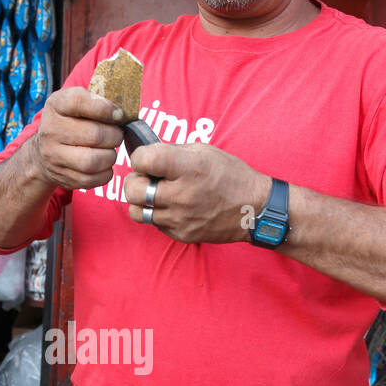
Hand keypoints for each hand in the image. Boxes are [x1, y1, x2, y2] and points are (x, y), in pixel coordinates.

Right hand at [32, 87, 124, 191]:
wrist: (43, 152)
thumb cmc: (70, 123)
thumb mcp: (76, 104)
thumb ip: (97, 101)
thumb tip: (121, 113)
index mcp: (55, 106)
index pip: (79, 101)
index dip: (104, 108)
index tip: (118, 114)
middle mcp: (50, 130)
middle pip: (94, 135)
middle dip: (114, 136)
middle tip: (116, 135)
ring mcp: (53, 156)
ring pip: (93, 161)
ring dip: (110, 156)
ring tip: (110, 150)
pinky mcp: (62, 177)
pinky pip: (92, 179)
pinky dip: (105, 173)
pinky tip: (103, 164)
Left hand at [122, 140, 271, 243]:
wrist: (252, 209)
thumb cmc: (229, 175)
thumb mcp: (204, 151)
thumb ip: (172, 152)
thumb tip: (146, 153)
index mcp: (188, 167)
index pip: (143, 160)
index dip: (139, 157)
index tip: (145, 158)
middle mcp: (182, 195)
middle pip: (133, 190)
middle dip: (134, 180)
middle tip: (145, 178)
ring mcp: (180, 218)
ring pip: (137, 211)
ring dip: (141, 201)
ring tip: (154, 194)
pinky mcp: (181, 234)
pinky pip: (154, 224)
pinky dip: (157, 214)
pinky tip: (171, 207)